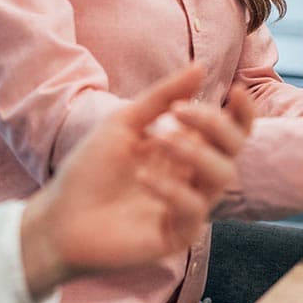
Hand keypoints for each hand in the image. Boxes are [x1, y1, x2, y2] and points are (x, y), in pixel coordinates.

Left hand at [20, 64, 252, 295]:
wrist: (60, 216)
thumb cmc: (92, 168)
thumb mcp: (125, 122)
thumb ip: (163, 96)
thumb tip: (201, 67)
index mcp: (186, 146)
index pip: (231, 131)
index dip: (243, 112)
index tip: (235, 90)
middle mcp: (193, 175)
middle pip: (234, 149)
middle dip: (215, 124)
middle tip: (179, 112)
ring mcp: (188, 206)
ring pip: (222, 177)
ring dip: (194, 152)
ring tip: (158, 139)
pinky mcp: (177, 235)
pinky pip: (193, 209)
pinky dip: (171, 189)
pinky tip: (142, 177)